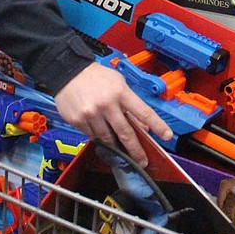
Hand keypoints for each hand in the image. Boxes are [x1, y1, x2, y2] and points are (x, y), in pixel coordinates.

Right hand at [54, 63, 172, 165]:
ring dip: (115, 144)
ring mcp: (92, 114)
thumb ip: (131, 103)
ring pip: (108, 138)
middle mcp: (107, 104)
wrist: (68, 72)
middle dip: (136, 150)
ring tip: (119, 147)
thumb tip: (142, 125)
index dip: (157, 125)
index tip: (167, 136)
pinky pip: (92, 136)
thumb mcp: (119, 83)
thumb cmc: (96, 76)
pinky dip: (98, 136)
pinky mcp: (78, 121)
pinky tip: (99, 131)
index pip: (144, 112)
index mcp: (121, 93)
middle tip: (142, 161)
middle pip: (126, 133)